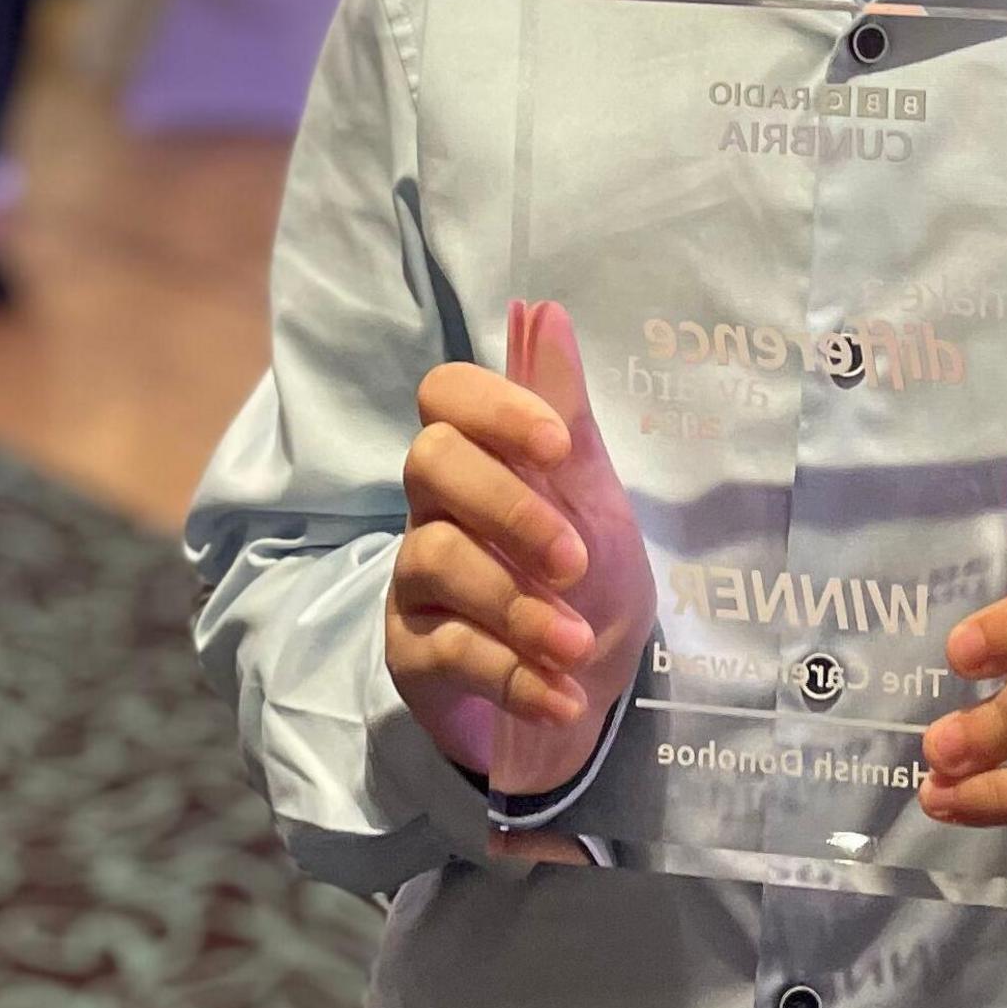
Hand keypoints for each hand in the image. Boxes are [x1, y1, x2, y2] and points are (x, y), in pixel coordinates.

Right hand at [386, 301, 656, 801]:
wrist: (583, 690)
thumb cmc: (586, 579)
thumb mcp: (596, 499)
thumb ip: (569, 418)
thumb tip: (548, 310)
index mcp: (480, 457)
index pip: (446, 394)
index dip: (495, 409)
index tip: (558, 447)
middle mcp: (432, 508)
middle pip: (429, 463)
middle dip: (509, 508)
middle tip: (575, 559)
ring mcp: (414, 581)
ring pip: (436, 560)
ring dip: (518, 606)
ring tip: (576, 646)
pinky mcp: (410, 653)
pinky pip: (446, 651)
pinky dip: (514, 675)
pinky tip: (562, 696)